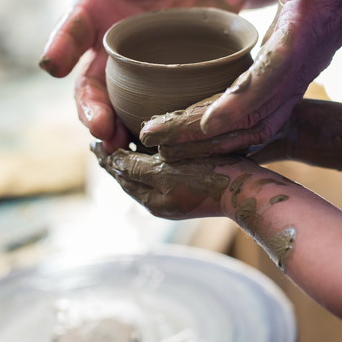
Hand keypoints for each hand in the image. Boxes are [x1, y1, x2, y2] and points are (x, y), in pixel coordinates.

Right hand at [39, 0, 247, 151]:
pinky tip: (162, 145)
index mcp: (96, 11)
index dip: (59, 48)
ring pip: (122, 104)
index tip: (52, 65)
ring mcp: (144, 68)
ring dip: (118, 126)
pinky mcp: (174, 80)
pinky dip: (157, 126)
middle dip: (90, 106)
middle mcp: (113, 46)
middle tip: (97, 126)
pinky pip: (161, 106)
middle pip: (92, 83)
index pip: (71, 32)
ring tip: (122, 145)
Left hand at [92, 141, 255, 220]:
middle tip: (102, 140)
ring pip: (145, 175)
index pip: (119, 174)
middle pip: (129, 177)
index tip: (95, 139)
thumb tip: (112, 161)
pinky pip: (162, 174)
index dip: (106, 156)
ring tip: (122, 142)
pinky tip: (155, 148)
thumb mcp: (165, 172)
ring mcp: (175, 197)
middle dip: (116, 159)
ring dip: (132, 159)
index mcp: (149, 199)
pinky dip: (150, 161)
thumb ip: (136, 167)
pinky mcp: (191, 189)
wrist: (246, 190)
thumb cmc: (207, 178)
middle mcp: (159, 202)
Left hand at [141, 0, 341, 154]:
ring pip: (254, 124)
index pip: (268, 78)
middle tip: (153, 138)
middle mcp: (299, 65)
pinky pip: (254, 114)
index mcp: (302, 35)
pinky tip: (189, 134)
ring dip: (210, 140)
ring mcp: (294, 75)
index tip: (202, 124)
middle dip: (204, 132)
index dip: (237, 103)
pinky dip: (223, 130)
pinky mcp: (286, 76)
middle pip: (252, 115)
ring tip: (162, 145)